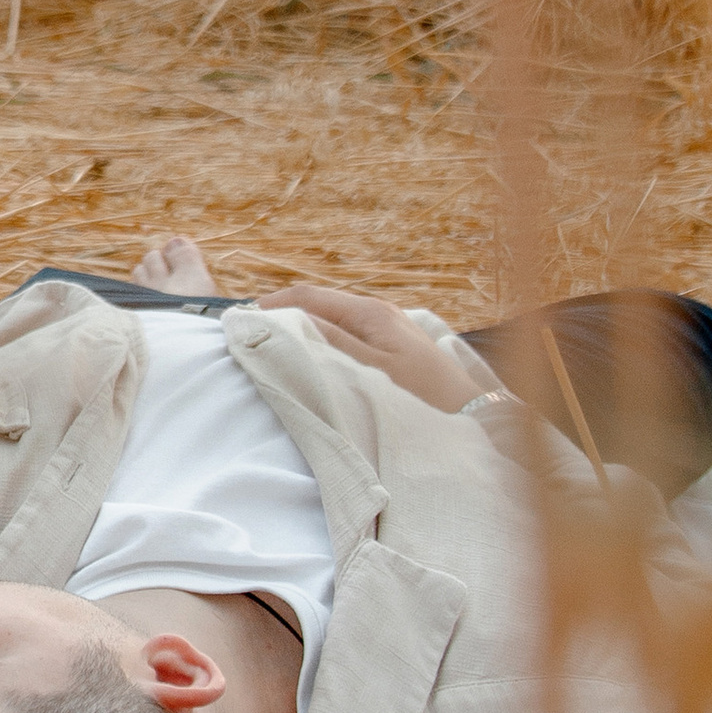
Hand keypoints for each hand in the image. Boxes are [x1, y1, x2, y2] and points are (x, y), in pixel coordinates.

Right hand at [255, 283, 473, 415]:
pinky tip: (314, 356)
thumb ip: (329, 343)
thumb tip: (288, 318)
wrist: (469, 416)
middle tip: (253, 335)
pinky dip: (324, 339)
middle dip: (284, 314)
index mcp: (369, 312)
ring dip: (304, 328)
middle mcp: (378, 311)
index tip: (242, 320)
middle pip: (319, 303)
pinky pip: (348, 332)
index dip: (272, 304)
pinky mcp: (394, 344)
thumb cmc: (420, 397)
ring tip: (277, 346)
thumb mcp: (368, 371)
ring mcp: (388, 326)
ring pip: (333, 318)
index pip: (308, 295)